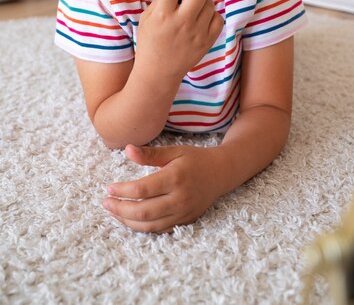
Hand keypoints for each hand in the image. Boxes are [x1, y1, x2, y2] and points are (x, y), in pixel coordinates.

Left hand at [102, 143, 224, 232]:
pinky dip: (142, 227)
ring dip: (128, 221)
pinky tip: (130, 219)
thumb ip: (150, 153)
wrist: (221, 173)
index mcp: (175, 178)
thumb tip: (127, 150)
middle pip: (143, 212)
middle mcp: (180, 198)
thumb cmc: (195, 159)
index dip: (123, 191)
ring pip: (150, 225)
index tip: (109, 188)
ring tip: (114, 212)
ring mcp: (183, 213)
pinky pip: (160, 230)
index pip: (142, 189)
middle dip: (120, 209)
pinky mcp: (185, 221)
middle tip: (105, 203)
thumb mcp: (174, 151)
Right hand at [137, 0, 223, 79]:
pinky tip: (201, 21)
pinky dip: (211, 16)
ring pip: (210, 3)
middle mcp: (181, 22)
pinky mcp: (207, 41)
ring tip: (193, 10)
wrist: (158, 72)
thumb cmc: (150, 42)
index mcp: (162, 15)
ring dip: (203, 2)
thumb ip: (161, 0)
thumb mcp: (147, 19)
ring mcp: (196, 33)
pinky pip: (218, 18)